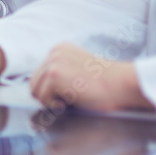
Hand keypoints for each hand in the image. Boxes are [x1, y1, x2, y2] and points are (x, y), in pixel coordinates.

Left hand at [29, 43, 155, 112]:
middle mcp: (54, 53)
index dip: (49, 90)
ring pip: (35, 90)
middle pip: (34, 82)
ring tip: (70, 100)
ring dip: (50, 101)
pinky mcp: (54, 75)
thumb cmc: (105, 84)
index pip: (39, 74)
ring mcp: (53, 63)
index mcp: (60, 49)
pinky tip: (70, 101)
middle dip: (47, 96)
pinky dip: (53, 104)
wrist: (122, 85)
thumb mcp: (78, 69)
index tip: (65, 94)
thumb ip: (61, 72)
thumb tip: (41, 89)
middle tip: (66, 101)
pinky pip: (42, 97)